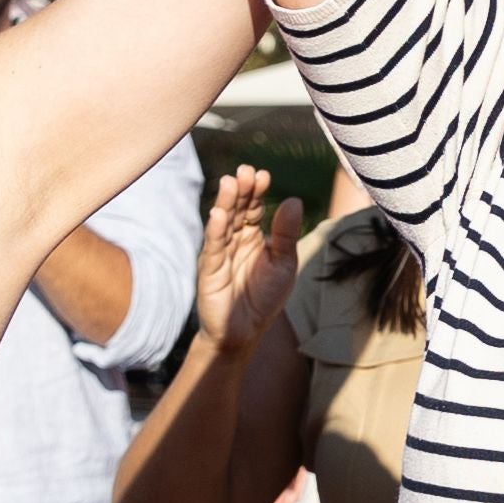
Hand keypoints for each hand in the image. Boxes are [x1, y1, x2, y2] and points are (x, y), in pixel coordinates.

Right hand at [191, 165, 304, 356]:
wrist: (244, 332)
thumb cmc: (264, 297)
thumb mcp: (284, 264)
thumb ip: (286, 234)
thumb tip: (294, 199)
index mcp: (253, 237)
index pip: (254, 208)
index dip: (257, 191)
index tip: (263, 174)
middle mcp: (234, 241)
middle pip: (237, 210)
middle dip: (241, 191)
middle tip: (245, 171)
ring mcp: (220, 254)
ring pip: (223, 224)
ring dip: (226, 204)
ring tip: (230, 183)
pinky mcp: (209, 271)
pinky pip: (213, 248)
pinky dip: (215, 231)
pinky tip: (218, 215)